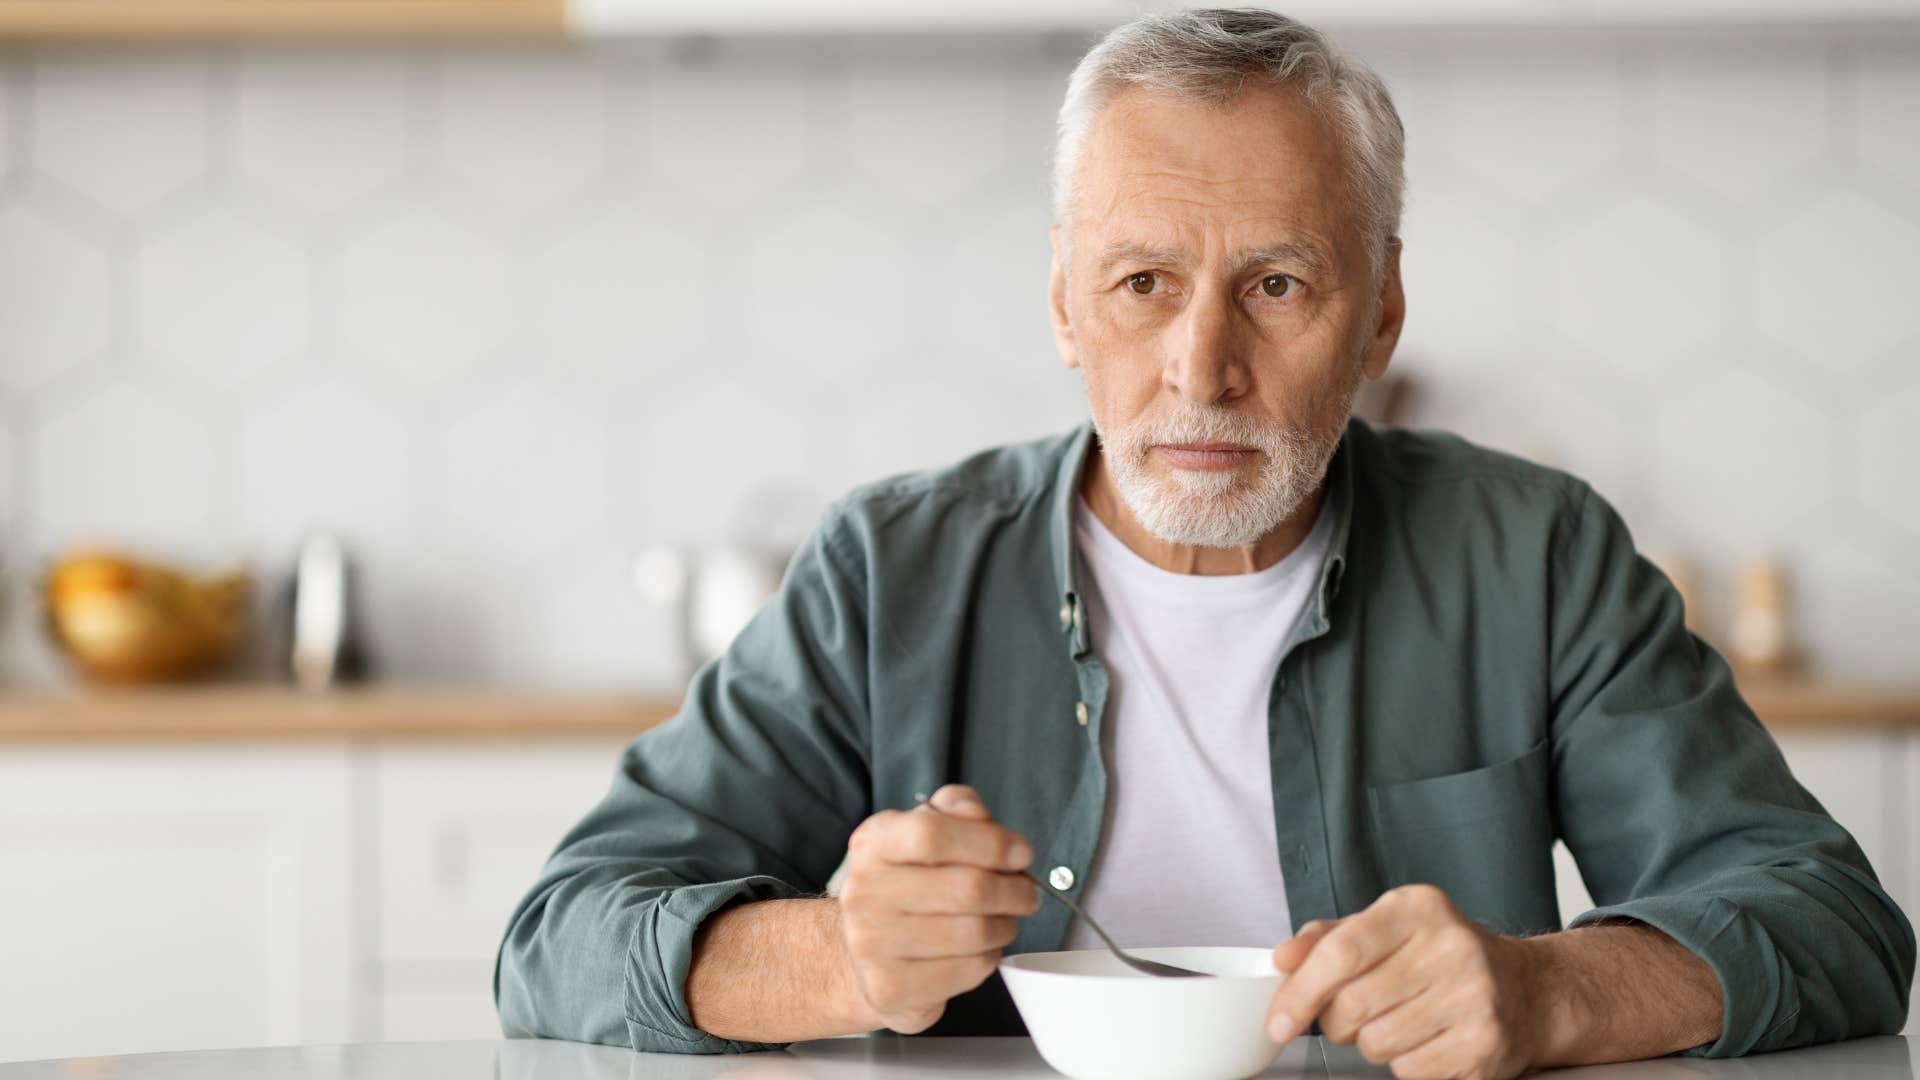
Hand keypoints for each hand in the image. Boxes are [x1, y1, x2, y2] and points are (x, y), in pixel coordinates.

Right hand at [836, 784, 1039, 1033]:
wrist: (864, 953)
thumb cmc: (909, 886)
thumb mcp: (927, 832)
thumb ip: (957, 810)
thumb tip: (980, 817)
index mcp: (873, 845)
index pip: (932, 834)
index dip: (989, 842)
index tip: (1022, 853)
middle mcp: (864, 893)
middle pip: (966, 888)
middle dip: (1014, 890)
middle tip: (1028, 893)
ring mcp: (871, 945)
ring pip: (973, 932)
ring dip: (1005, 925)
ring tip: (1006, 920)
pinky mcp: (891, 988)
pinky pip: (968, 970)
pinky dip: (989, 957)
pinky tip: (981, 949)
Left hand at [1266, 884, 1541, 1079]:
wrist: (1526, 990)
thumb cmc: (1441, 958)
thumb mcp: (1387, 929)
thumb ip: (1328, 939)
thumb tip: (1283, 959)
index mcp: (1418, 909)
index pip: (1341, 951)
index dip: (1300, 991)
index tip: (1279, 1020)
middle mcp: (1451, 948)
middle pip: (1353, 1004)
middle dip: (1334, 1022)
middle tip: (1348, 1016)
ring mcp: (1474, 998)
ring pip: (1376, 1043)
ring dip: (1370, 1043)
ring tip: (1396, 1022)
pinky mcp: (1485, 1045)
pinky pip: (1409, 1070)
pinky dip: (1404, 1063)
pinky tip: (1425, 1039)